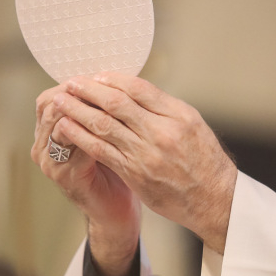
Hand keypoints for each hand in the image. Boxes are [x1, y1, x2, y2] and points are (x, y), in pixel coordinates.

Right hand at [31, 84, 139, 275]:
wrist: (117, 212)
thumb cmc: (116, 171)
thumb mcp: (107, 135)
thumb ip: (102, 111)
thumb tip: (114, 78)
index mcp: (50, 131)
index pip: (52, 96)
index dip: (76, 84)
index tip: (103, 76)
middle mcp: (43, 145)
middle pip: (51, 104)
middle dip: (79, 93)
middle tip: (106, 86)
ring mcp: (50, 161)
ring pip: (59, 121)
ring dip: (85, 109)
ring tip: (110, 103)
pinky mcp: (63, 176)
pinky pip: (73, 145)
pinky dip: (93, 132)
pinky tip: (113, 127)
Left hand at [51, 73, 236, 253]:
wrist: (214, 200)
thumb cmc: (205, 162)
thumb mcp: (194, 126)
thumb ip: (165, 110)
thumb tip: (133, 93)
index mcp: (179, 115)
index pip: (139, 88)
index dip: (112, 79)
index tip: (96, 75)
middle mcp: (163, 132)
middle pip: (117, 103)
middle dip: (89, 90)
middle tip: (70, 82)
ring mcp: (147, 154)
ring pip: (105, 125)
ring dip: (78, 111)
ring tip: (61, 101)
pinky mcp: (136, 174)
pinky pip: (102, 151)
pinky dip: (81, 137)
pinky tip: (68, 127)